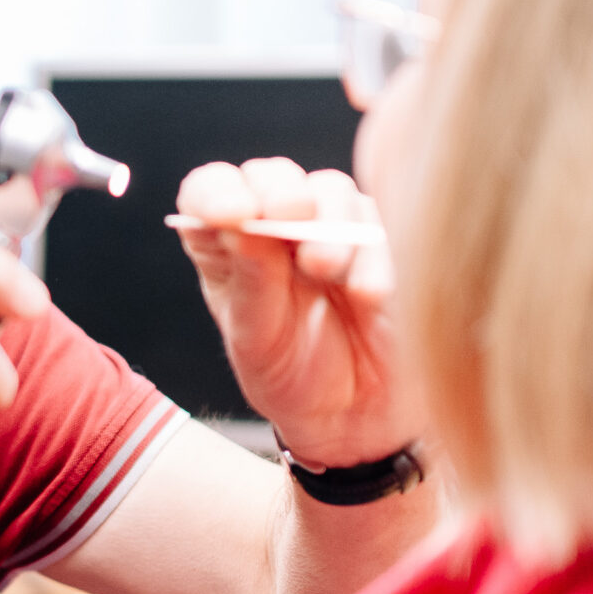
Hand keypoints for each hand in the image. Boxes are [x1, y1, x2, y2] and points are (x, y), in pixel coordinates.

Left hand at [171, 158, 423, 466]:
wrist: (358, 417)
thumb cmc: (294, 377)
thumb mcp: (258, 341)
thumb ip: (251, 281)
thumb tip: (241, 223)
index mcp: (229, 245)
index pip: (210, 191)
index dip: (216, 192)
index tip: (229, 214)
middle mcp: (277, 226)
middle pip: (271, 176)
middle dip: (279, 193)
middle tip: (287, 221)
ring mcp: (333, 227)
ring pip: (331, 189)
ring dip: (328, 222)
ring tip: (327, 271)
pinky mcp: (383, 240)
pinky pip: (382, 223)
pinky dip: (374, 252)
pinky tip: (368, 296)